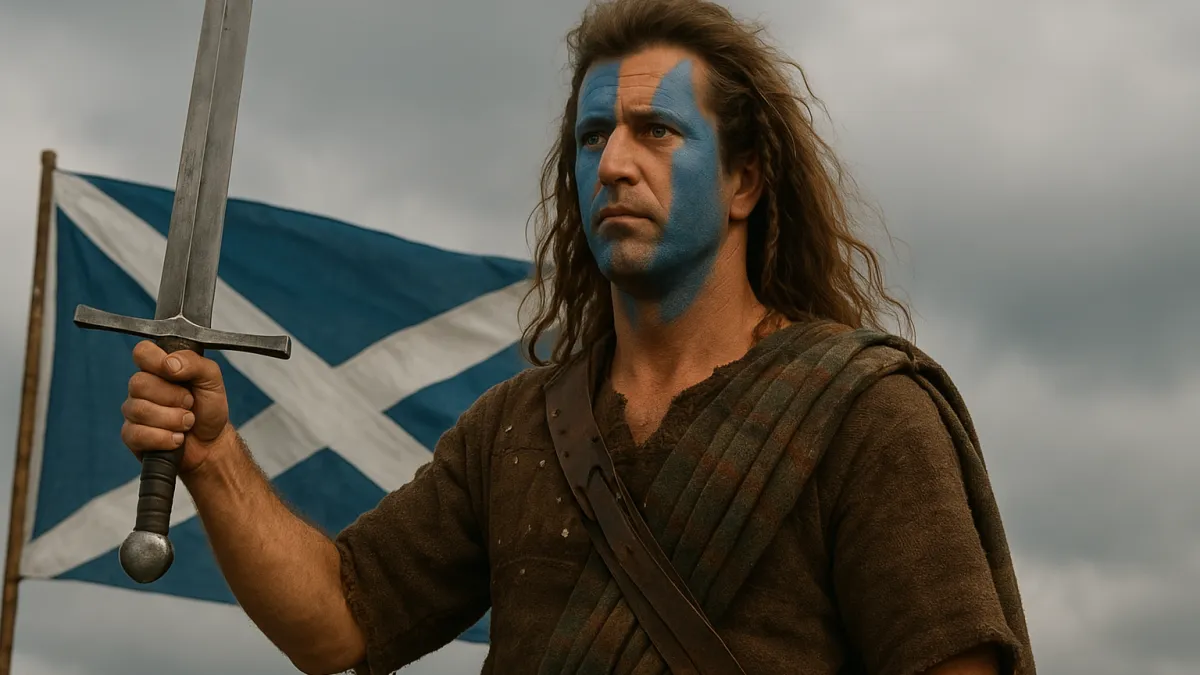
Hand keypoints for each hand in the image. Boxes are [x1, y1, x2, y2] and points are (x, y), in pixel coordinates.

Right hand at [121, 340, 231, 474]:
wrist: (211, 442)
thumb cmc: (208, 408)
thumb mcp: (212, 380)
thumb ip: (194, 363)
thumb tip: (170, 362)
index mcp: (159, 368)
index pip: (142, 352)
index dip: (156, 361)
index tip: (176, 373)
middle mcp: (142, 388)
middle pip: (139, 383)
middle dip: (173, 397)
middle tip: (190, 403)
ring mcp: (134, 411)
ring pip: (140, 410)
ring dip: (173, 420)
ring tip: (187, 422)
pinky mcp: (131, 435)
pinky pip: (138, 434)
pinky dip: (165, 438)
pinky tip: (177, 438)